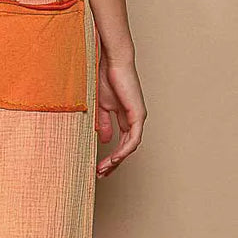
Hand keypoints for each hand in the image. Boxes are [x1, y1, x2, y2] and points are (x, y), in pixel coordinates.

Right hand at [96, 51, 146, 176]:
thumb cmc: (105, 78)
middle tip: (101, 174)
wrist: (111, 62)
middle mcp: (134, 119)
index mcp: (125, 117)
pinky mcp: (138, 114)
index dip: (111, 157)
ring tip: (105, 169)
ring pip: (130, 146)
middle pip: (126, 148)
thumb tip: (104, 141)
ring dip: (117, 160)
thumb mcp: (101, 107)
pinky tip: (115, 159)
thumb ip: (102, 124)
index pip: (121, 143)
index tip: (99, 168)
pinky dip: (124, 150)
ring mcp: (138, 117)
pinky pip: (133, 139)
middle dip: (114, 163)